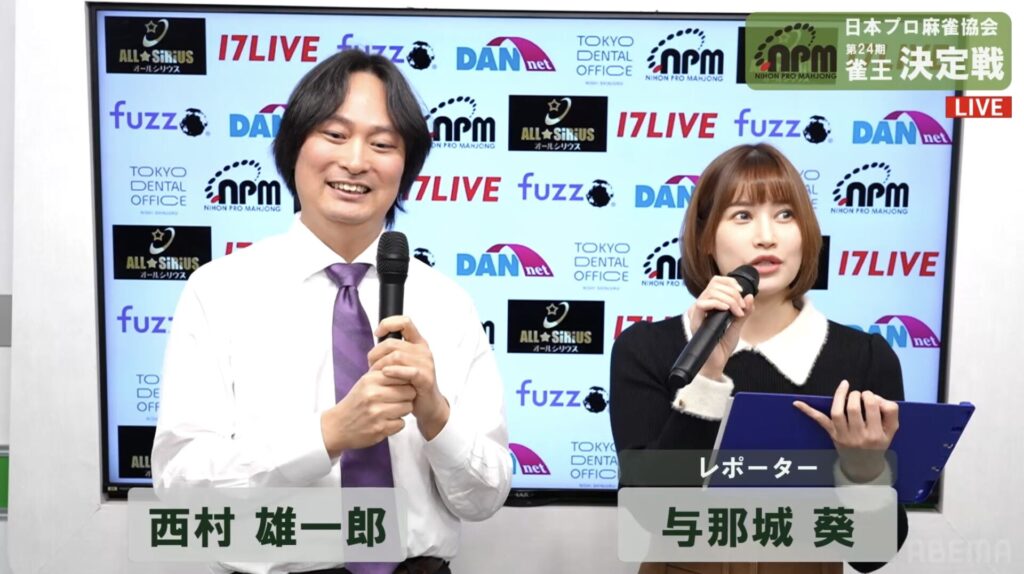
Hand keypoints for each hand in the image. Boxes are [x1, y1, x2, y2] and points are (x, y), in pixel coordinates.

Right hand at [320, 370, 414, 457]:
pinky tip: (386, 422)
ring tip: (391, 410)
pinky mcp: (380, 429)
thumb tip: (410, 370)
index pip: (402, 376)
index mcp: (370, 379)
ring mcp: (377, 413)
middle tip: (398, 400)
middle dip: (407, 396)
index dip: (406, 382)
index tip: (401, 387)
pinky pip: (402, 423)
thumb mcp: (365, 382)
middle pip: (409, 392)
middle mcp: (373, 394)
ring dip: (403, 410)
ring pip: (408, 407)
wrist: (337, 426)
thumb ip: (386, 375)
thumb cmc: (356, 402)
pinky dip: (396, 424)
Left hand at [369, 315, 449, 440]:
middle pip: (393, 343)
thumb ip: (393, 352)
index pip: (405, 322)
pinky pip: (408, 371)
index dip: (388, 324)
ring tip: (376, 375)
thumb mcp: (403, 364)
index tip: (377, 334)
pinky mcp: (425, 378)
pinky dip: (394, 372)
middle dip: (376, 354)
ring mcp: (426, 364)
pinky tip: (385, 374)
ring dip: (381, 365)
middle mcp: (423, 351)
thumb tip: (375, 346)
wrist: (428, 405)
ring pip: (397, 356)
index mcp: (418, 343)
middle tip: (371, 366)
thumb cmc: (412, 384)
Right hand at [687, 275, 755, 380]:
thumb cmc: (722, 345)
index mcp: (710, 303)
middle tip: (742, 307)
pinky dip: (717, 304)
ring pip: (710, 292)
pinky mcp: (695, 322)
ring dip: (728, 299)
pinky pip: (702, 304)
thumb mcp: (737, 325)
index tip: (741, 292)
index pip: (716, 281)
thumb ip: (744, 312)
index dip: (729, 282)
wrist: (716, 362)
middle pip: (714, 284)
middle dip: (733, 293)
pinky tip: (727, 310)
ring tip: (737, 312)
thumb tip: (750, 296)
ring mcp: (697, 313)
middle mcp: (701, 306)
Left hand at [793, 380, 899, 482]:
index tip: (870, 397)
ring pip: (837, 412)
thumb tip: (877, 398)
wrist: (863, 466)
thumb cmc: (877, 444)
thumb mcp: (891, 431)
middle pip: (854, 408)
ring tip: (846, 389)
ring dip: (840, 396)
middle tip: (858, 395)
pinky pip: (819, 421)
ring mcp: (843, 435)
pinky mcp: (832, 434)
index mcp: (876, 434)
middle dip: (856, 395)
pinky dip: (808, 411)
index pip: (874, 407)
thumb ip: (890, 412)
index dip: (872, 396)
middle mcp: (859, 435)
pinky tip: (797, 403)